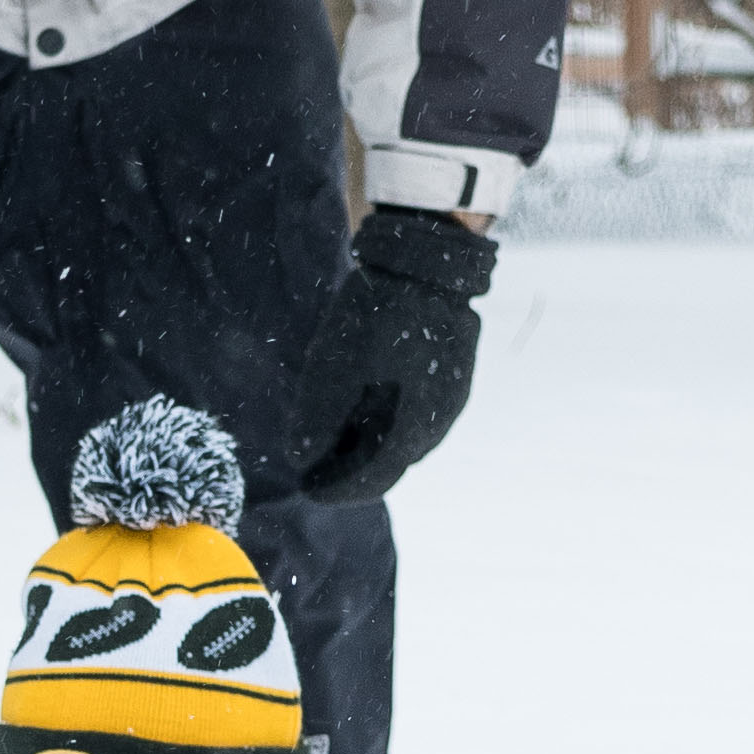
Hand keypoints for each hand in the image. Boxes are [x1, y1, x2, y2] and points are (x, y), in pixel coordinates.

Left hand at [293, 207, 497, 505]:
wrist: (426, 264)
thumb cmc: (376, 317)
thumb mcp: (333, 370)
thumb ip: (316, 421)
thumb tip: (300, 458)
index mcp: (410, 430)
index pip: (371, 480)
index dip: (335, 489)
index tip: (307, 486)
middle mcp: (437, 423)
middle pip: (390, 464)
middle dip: (351, 469)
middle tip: (316, 464)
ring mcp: (451, 400)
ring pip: (406, 440)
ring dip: (371, 445)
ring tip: (336, 436)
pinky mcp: (453, 376)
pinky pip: (418, 415)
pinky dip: (388, 422)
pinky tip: (367, 404)